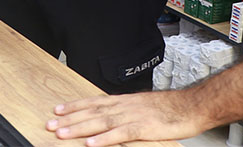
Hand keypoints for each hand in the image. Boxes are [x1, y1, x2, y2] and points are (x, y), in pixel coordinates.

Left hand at [46, 90, 206, 145]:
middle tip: (50, 124)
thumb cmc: (170, 108)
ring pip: (100, 122)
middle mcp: (124, 106)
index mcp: (124, 101)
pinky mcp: (143, 128)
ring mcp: (132, 116)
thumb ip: (125, 111)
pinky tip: (91, 144)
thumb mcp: (142, 106)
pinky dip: (104, 139)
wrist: (191, 106)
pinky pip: (120, 134)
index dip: (75, 106)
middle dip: (70, 118)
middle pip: (92, 112)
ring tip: (61, 134)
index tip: (57, 109)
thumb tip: (110, 116)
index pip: (93, 101)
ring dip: (79, 128)